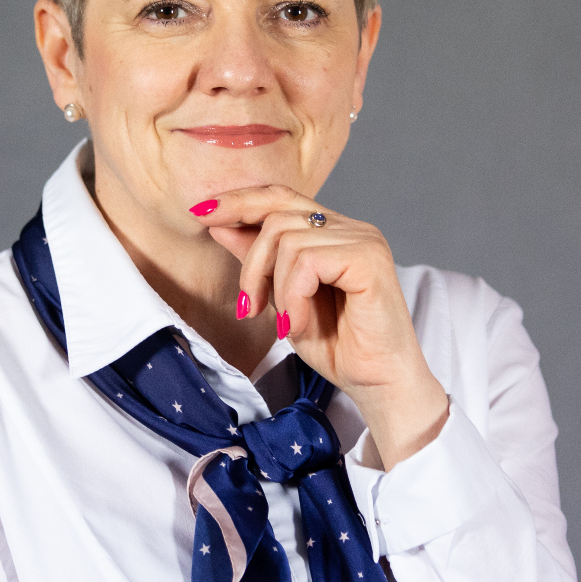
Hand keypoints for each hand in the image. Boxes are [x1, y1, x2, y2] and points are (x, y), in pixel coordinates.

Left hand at [195, 185, 447, 467]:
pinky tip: (299, 323)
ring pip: (286, 238)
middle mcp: (351, 227)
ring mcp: (363, 239)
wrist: (378, 384)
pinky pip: (307, 260)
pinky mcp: (369, 259)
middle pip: (276, 212)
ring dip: (274, 289)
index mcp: (334, 231)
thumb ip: (258, 259)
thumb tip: (219, 223)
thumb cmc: (339, 346)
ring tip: (286, 324)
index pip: (280, 197)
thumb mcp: (282, 298)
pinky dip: (293, 296)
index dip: (240, 201)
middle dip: (250, 263)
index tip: (201, 214)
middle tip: (247, 308)